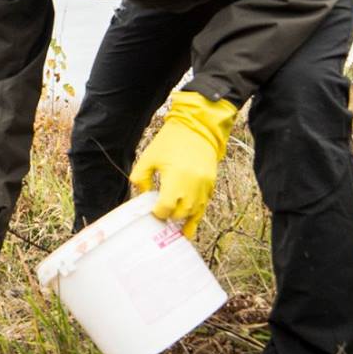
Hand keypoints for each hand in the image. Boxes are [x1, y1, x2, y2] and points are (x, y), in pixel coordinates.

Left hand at [129, 91, 238, 234]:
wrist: (197, 127)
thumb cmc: (171, 141)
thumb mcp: (149, 157)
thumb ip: (140, 177)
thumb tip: (142, 193)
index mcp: (175, 180)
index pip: (165, 209)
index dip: (157, 213)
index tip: (152, 211)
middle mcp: (192, 187)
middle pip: (179, 214)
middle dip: (169, 216)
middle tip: (161, 215)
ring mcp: (204, 187)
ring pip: (194, 213)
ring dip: (183, 218)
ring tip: (175, 226)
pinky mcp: (211, 184)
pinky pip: (204, 205)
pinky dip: (196, 213)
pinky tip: (189, 220)